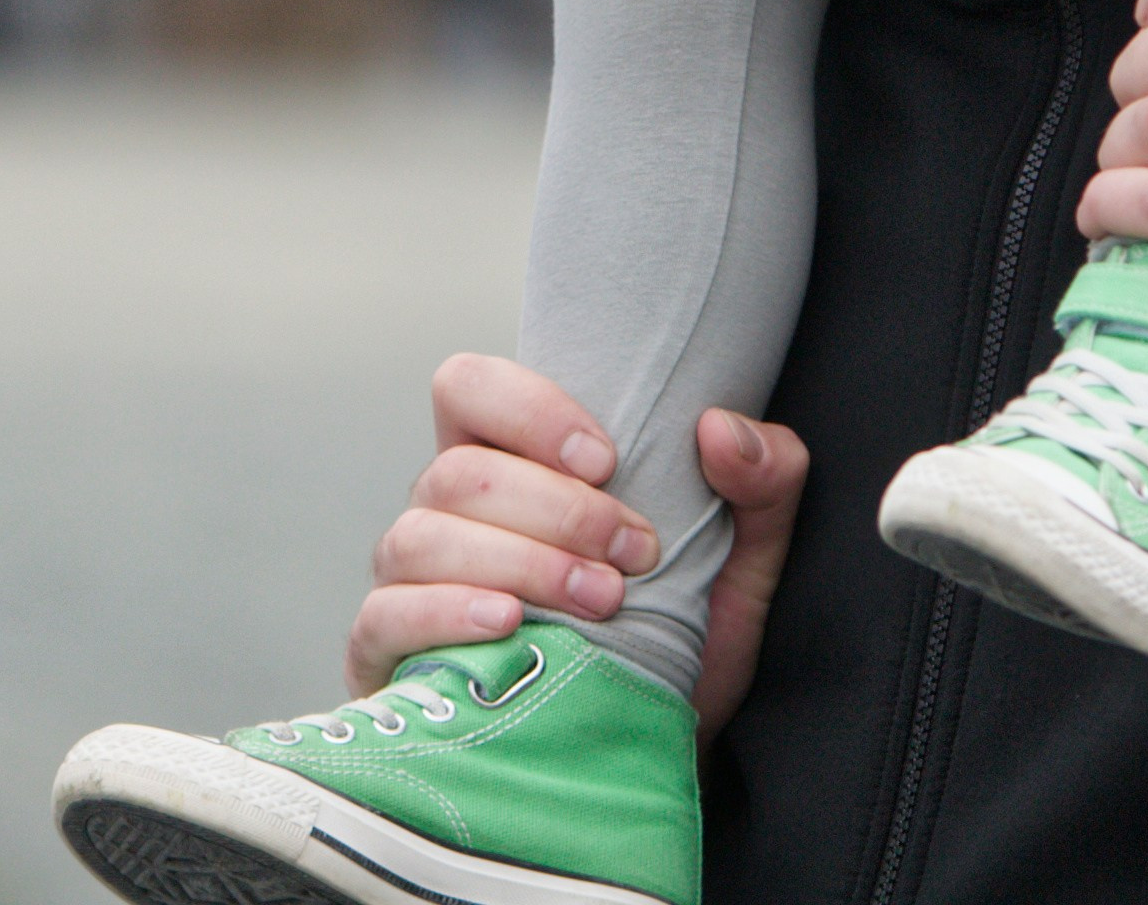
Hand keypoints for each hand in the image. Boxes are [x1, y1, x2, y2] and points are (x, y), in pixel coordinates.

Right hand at [351, 352, 808, 734]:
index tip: (606, 459)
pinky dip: (444, 613)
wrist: (641, 760)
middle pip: (460, 470)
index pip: (469, 387)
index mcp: (510, 466)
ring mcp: (410, 585)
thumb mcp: (744, 564)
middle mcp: (449, 515)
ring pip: (420, 534)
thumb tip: (722, 427)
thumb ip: (764, 481)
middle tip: (631, 555)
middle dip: (555, 511)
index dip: (527, 407)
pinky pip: (383, 616)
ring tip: (594, 602)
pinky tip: (507, 626)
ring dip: (517, 561)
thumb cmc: (678, 645)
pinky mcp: (388, 661)